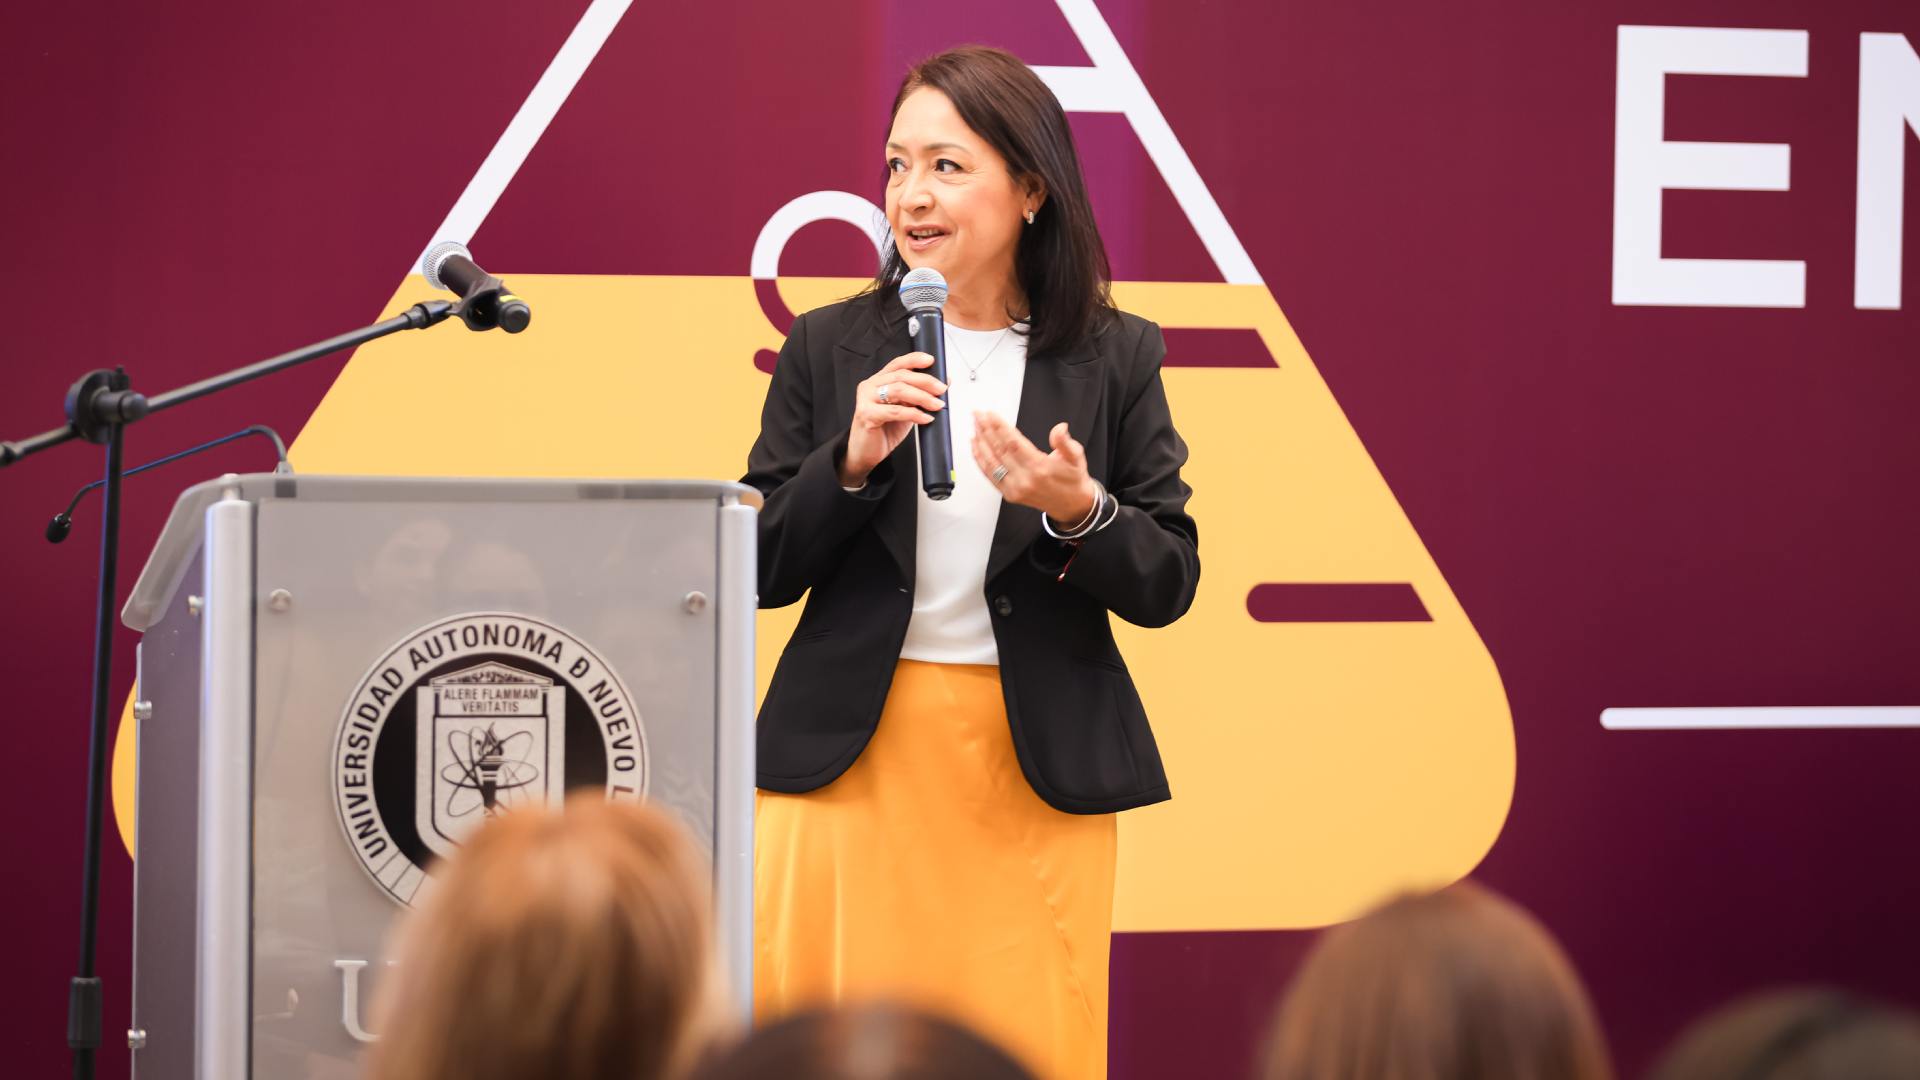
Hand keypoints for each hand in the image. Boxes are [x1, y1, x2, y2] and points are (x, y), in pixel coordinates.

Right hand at [843, 352, 945, 485]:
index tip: (931, 360)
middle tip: (941, 389)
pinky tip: (926, 418)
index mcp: (878, 381)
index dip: (914, 359)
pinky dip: (914, 414)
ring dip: (922, 397)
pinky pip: (895, 411)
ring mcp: (866, 399)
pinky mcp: (866, 415)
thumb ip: (919, 395)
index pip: (897, 364)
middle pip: (900, 376)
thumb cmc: (884, 430)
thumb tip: (945, 381)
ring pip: (898, 390)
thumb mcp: (905, 409)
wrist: (865, 453)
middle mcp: (870, 386)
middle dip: (925, 381)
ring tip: (937, 405)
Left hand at [972, 412, 1097, 523]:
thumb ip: (1065, 442)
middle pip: (999, 450)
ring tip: (975, 426)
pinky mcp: (1009, 494)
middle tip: (978, 415)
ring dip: (980, 442)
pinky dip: (980, 460)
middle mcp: (1025, 479)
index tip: (991, 415)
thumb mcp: (1076, 457)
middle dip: (986, 430)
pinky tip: (976, 446)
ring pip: (991, 462)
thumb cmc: (1072, 478)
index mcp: (1040, 468)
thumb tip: (1060, 428)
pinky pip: (990, 475)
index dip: (1000, 427)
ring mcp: (1015, 488)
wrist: (1071, 504)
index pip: (1014, 443)